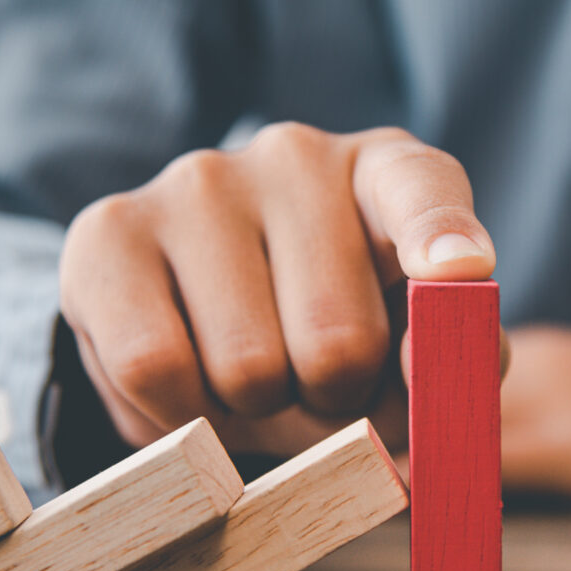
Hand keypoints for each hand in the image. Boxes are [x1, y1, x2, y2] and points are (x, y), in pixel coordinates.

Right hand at [59, 124, 495, 455]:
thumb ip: (446, 364)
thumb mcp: (401, 354)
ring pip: (245, 366)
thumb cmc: (323, 338)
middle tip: (316, 389)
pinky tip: (189, 385)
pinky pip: (152, 367)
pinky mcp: (109, 230)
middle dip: (332, 401)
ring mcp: (197, 181)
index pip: (422, 190)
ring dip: (254, 411)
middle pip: (337, 341)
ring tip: (251, 380)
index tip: (461, 270)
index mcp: (386, 174)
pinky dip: (178, 415)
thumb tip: (425, 378)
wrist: (192, 322)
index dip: (440, 234)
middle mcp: (296, 155)